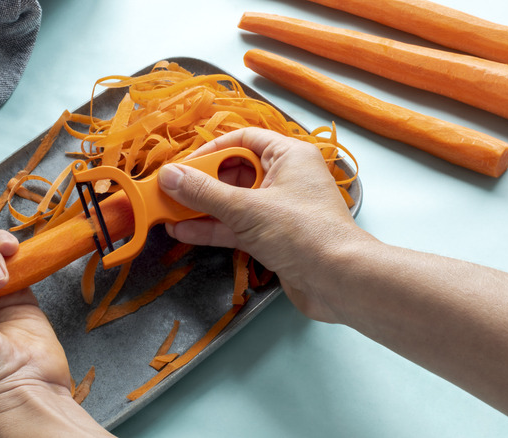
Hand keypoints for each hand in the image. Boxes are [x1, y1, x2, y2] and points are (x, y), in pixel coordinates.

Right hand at [158, 128, 372, 322]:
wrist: (340, 281)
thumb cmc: (302, 233)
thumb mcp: (246, 209)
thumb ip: (204, 193)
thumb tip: (168, 176)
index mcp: (288, 155)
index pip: (242, 138)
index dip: (209, 150)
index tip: (181, 167)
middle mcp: (284, 177)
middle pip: (233, 172)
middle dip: (199, 183)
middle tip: (168, 192)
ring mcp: (278, 209)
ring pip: (232, 202)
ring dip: (201, 208)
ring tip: (167, 214)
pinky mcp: (274, 237)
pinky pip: (237, 226)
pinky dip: (213, 228)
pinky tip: (184, 232)